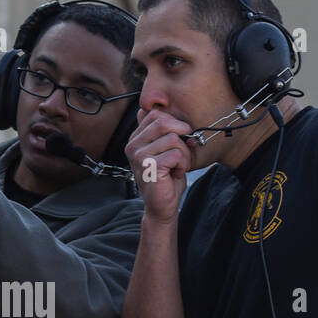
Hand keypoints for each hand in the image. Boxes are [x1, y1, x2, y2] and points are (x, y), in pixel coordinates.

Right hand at [125, 108, 194, 222]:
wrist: (162, 206)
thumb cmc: (166, 178)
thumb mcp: (165, 150)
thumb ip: (164, 132)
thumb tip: (163, 111)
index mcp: (136, 139)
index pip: (156, 114)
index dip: (174, 123)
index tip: (179, 138)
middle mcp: (133, 145)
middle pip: (164, 122)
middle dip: (181, 135)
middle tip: (182, 152)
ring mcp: (139, 156)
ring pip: (173, 139)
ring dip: (183, 154)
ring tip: (177, 166)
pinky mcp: (149, 166)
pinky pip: (176, 154)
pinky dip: (182, 164)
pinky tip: (175, 174)